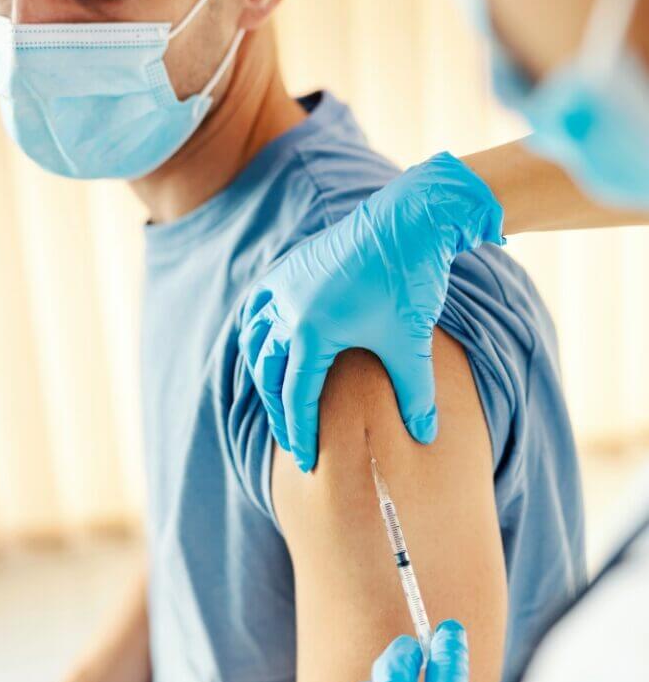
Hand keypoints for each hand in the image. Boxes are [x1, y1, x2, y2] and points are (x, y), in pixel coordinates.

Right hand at [239, 153, 503, 469]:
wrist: (409, 219)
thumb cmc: (410, 280)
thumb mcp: (411, 343)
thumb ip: (416, 394)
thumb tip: (426, 437)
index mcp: (311, 332)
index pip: (296, 396)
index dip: (300, 432)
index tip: (306, 461)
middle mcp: (287, 308)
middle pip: (268, 373)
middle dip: (277, 410)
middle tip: (291, 438)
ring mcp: (284, 284)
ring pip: (254, 339)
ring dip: (261, 372)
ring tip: (275, 396)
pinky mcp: (290, 266)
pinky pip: (257, 305)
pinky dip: (255, 329)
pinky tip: (265, 343)